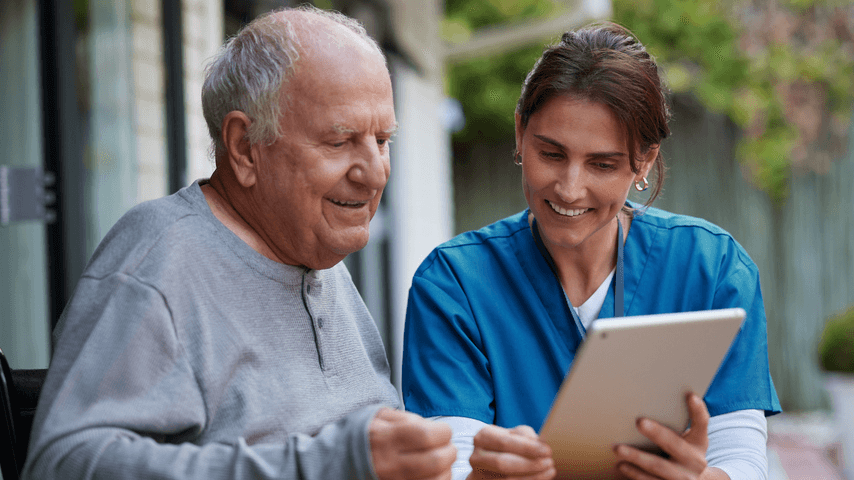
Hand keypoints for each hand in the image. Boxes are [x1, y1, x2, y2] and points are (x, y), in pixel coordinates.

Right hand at [370, 408, 456, 479]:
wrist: (343, 458)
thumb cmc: (366, 435)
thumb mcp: (380, 417)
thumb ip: (407, 418)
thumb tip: (432, 427)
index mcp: (386, 438)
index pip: (426, 436)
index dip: (443, 432)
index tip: (444, 431)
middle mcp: (390, 464)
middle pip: (435, 461)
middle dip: (450, 451)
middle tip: (448, 446)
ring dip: (446, 469)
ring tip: (441, 461)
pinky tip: (434, 473)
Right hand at [467, 424, 554, 479]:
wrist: (488, 462)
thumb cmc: (506, 445)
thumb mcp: (513, 434)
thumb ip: (525, 435)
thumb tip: (540, 443)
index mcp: (482, 437)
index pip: (505, 442)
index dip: (527, 448)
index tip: (547, 450)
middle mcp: (476, 456)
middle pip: (503, 463)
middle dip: (530, 464)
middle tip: (549, 462)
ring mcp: (478, 475)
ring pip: (506, 479)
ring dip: (532, 477)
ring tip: (549, 471)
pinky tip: (539, 479)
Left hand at [612, 393, 727, 479]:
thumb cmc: (685, 451)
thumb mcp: (691, 438)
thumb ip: (680, 420)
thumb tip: (663, 393)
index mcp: (699, 443)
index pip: (702, 424)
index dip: (698, 410)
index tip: (690, 395)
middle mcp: (695, 461)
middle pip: (675, 445)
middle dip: (657, 433)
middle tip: (639, 421)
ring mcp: (683, 478)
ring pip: (659, 467)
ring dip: (637, 458)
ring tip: (618, 449)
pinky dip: (635, 474)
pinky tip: (622, 466)